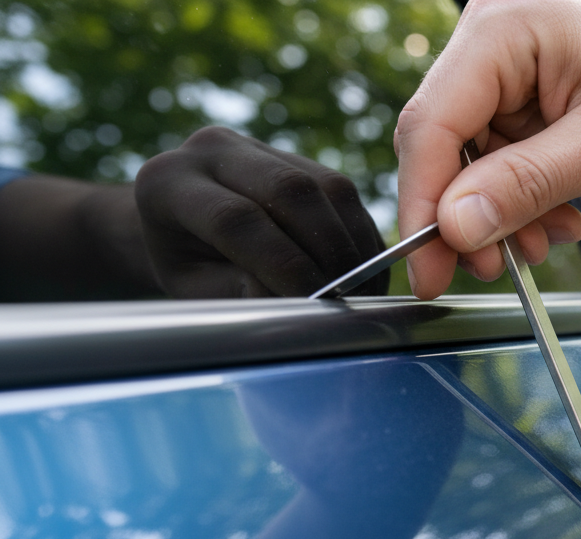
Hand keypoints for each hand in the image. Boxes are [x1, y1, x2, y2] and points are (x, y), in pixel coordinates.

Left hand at [135, 126, 387, 297]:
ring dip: (352, 243)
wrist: (182, 229)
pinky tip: (364, 270)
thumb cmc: (187, 268)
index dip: (283, 263)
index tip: (314, 302)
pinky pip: (343, 191)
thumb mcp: (196, 289)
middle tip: (346, 296)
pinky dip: (359, 235)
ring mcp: (258, 146)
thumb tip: (299, 296)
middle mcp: (212, 149)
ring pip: (326, 186)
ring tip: (362, 289)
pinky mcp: (295, 155)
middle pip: (289, 189)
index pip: (235, 218)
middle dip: (328, 249)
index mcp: (168, 181)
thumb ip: (238, 292)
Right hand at [393, 0, 580, 298]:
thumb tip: (455, 227)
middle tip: (493, 270)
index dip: (423, 204)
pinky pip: (504, 157)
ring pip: (473, 159)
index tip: (427, 268)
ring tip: (545, 243)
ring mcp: (512, 65)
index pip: (433, 124)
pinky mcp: (529, 92)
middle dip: (467, 215)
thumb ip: (526, 185)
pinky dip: (525, 198)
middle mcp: (498, 36)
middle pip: (445, 144)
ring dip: (502, 214)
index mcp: (508, 26)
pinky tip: (560, 218)